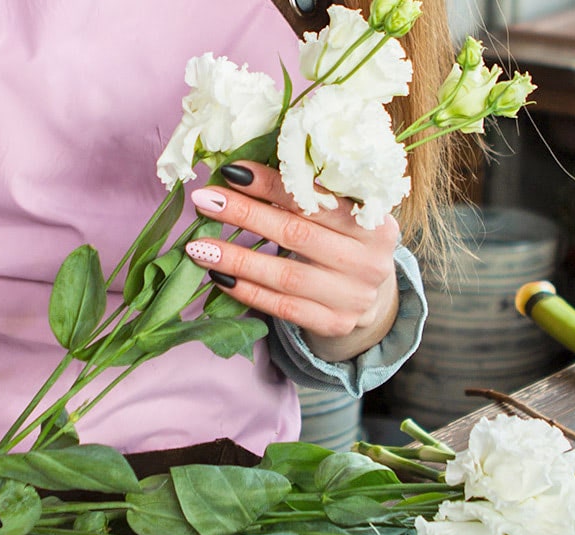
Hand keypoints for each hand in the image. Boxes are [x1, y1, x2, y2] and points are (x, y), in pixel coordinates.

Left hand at [184, 161, 399, 362]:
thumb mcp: (343, 216)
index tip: (231, 171)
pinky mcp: (333, 323)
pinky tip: (219, 277)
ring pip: (285, 276)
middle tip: (205, 200)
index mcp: (374, 223)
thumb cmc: (346, 243)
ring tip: (199, 246)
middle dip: (245, 215)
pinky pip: (282, 307)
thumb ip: (309, 196)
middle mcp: (368, 262)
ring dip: (236, 259)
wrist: (371, 296)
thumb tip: (243, 171)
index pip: (315, 200)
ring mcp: (352, 298)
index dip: (271, 184)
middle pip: (296, 234)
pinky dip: (247, 291)